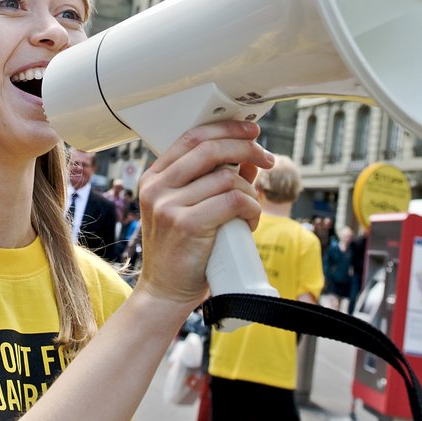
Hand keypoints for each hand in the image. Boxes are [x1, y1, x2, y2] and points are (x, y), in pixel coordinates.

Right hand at [136, 120, 272, 306]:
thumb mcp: (191, 209)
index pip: (192, 137)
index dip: (226, 129)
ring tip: (252, 208)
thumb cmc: (182, 252)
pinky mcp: (187, 224)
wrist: (165, 291)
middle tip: (267, 158)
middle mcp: (157, 187)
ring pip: (227, 178)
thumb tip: (249, 158)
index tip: (251, 132)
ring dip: (251, 191)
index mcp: (154, 178)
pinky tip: (250, 220)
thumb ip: (214, 182)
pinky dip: (251, 208)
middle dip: (246, 148)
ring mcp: (169, 205)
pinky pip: (233, 201)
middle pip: (210, 149)